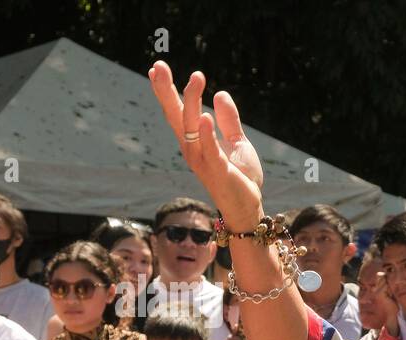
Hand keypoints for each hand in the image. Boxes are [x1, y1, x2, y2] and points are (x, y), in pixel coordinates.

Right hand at [148, 62, 264, 229]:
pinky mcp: (218, 172)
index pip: (178, 112)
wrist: (248, 207)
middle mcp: (192, 150)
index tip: (157, 68)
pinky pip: (210, 151)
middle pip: (176, 117)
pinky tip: (205, 116)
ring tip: (196, 78)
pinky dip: (206, 134)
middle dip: (167, 92)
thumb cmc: (240, 178)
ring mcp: (203, 161)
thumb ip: (229, 120)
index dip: (168, 91)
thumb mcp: (237, 143)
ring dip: (192, 103)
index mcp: (195, 142)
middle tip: (159, 66)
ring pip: (191, 128)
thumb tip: (220, 93)